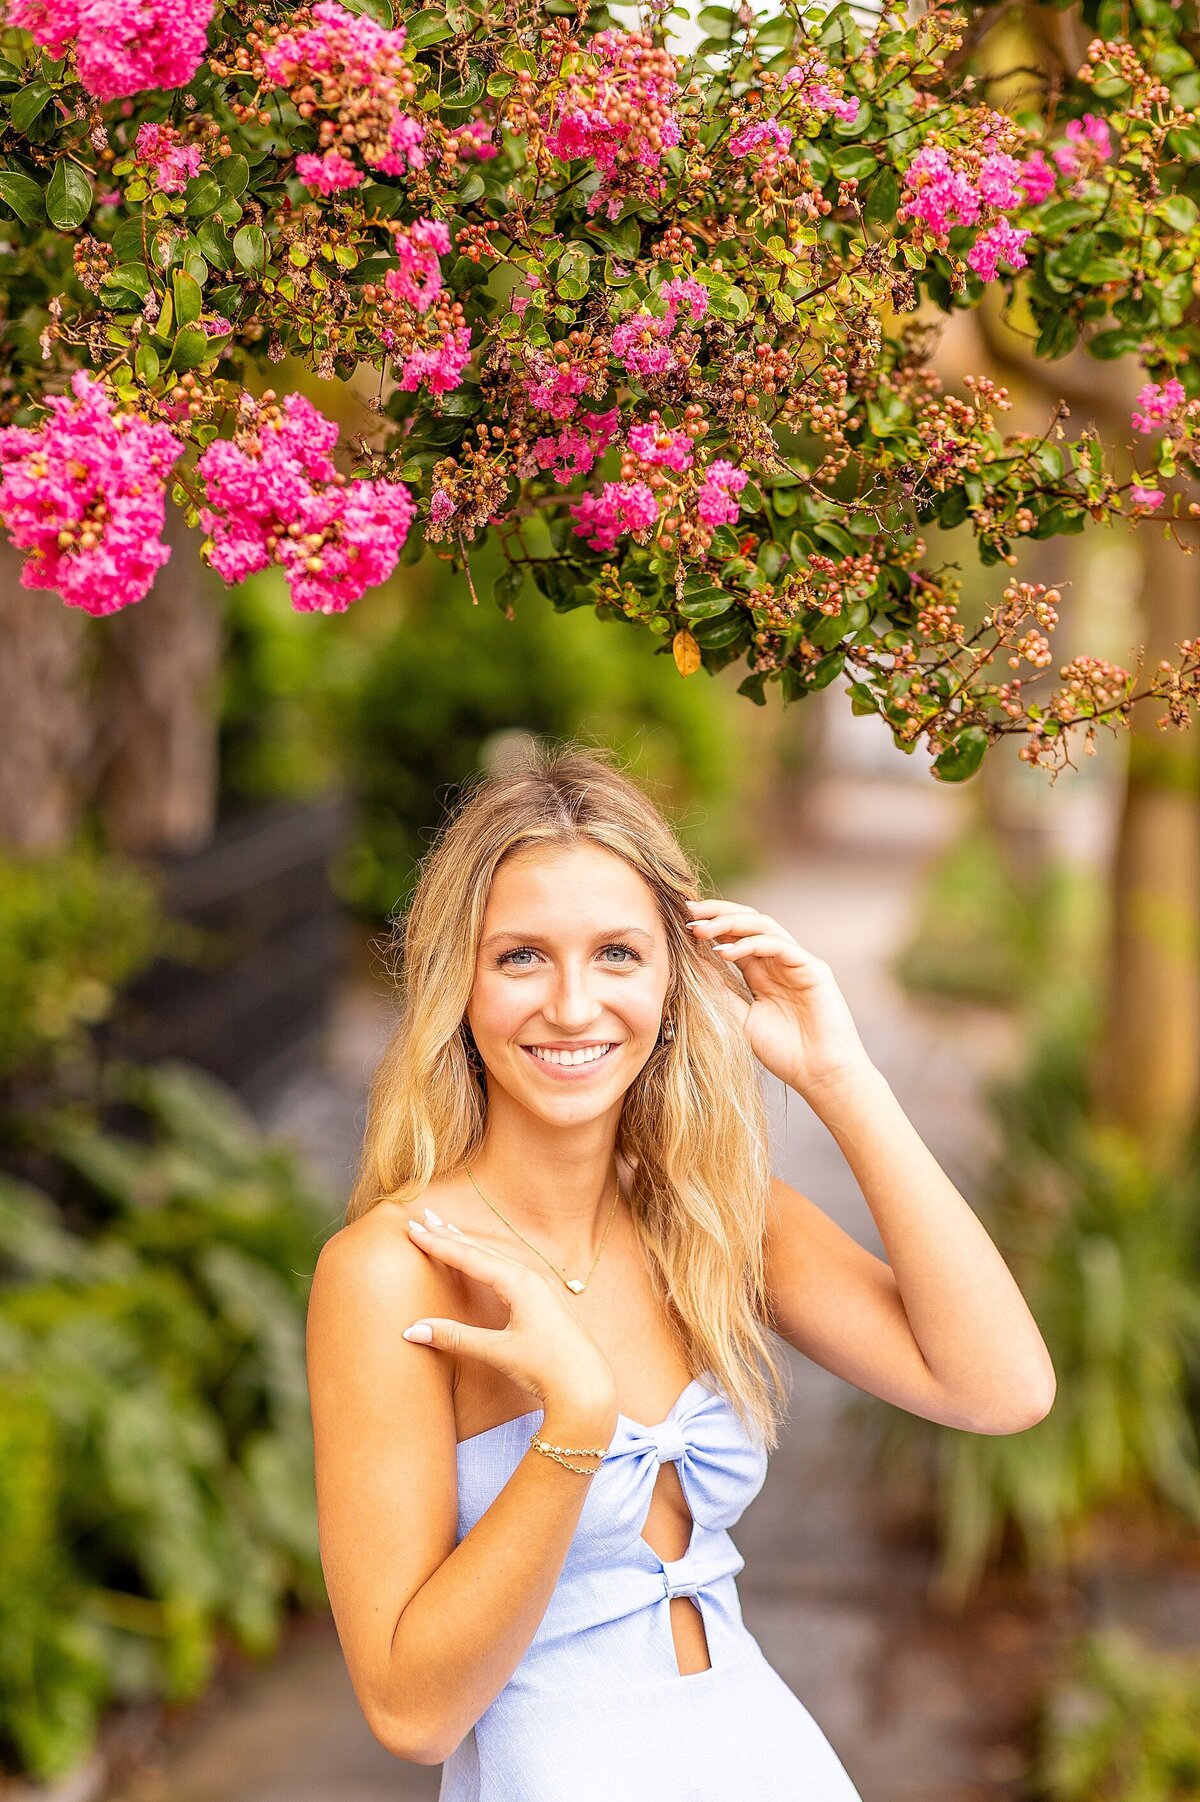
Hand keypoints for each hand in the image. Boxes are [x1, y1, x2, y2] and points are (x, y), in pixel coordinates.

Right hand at [401, 1211, 618, 1426]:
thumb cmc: (547, 1367)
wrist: (587, 1385)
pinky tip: (483, 1258)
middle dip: (450, 1234)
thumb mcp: (499, 1352)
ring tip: (446, 1230)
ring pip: (497, 1255)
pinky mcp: (544, 1298)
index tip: (413, 1230)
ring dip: (469, 1243)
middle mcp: (531, 1277)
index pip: (470, 1257)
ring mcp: (540, 1285)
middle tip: (423, 1218)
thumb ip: (456, 1338)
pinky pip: (508, 1266)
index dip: (439, 1244)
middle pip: (483, 1249)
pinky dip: (486, 1257)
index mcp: (520, 1283)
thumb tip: (411, 1331)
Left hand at [685, 896, 874, 1101]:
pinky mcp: (813, 968)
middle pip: (747, 922)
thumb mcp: (740, 1019)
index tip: (678, 923)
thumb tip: (692, 964)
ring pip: (763, 925)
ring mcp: (796, 962)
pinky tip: (725, 952)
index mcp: (761, 972)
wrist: (820, 1076)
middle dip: (716, 913)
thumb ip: (721, 991)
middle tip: (687, 912)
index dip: (708, 926)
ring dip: (730, 923)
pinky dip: (751, 943)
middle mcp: (778, 962)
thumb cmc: (784, 1053)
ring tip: (701, 930)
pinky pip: (780, 945)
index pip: (733, 937)